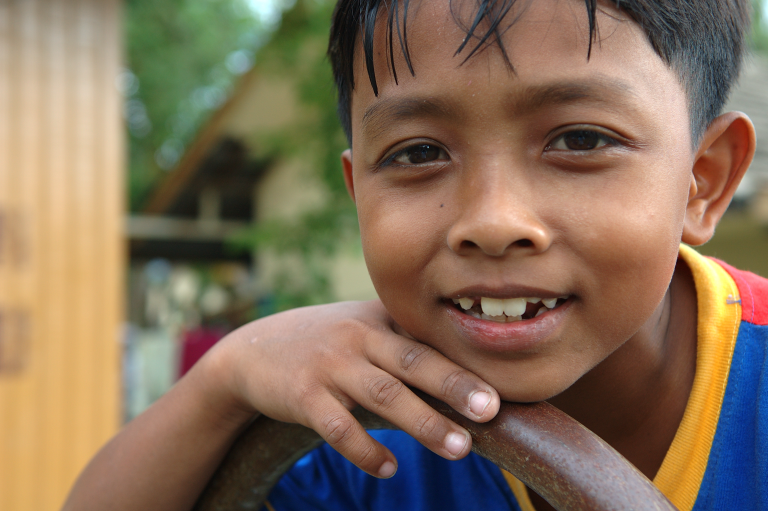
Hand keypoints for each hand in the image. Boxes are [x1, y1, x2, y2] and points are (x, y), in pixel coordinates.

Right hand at [203, 300, 500, 478]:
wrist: (251, 351)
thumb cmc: (323, 341)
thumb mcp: (359, 326)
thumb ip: (402, 337)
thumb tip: (463, 359)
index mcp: (377, 319)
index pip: (428, 339)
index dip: (465, 360)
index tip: (504, 383)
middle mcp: (357, 337)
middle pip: (414, 361)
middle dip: (455, 385)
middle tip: (492, 410)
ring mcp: (330, 366)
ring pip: (384, 395)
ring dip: (424, 423)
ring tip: (460, 448)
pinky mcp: (303, 396)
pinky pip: (339, 428)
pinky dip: (366, 450)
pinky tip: (390, 468)